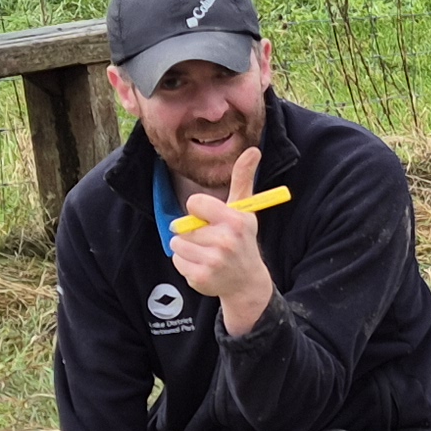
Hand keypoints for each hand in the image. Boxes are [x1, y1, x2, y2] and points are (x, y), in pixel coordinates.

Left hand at [167, 146, 275, 333]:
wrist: (246, 281)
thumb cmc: (242, 239)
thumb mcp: (244, 209)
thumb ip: (243, 178)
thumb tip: (253, 149)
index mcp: (234, 220)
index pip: (194, 203)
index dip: (199, 209)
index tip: (210, 217)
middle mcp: (225, 241)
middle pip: (183, 226)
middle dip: (193, 231)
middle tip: (211, 240)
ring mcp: (213, 262)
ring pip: (177, 244)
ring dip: (187, 248)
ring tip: (206, 253)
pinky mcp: (201, 278)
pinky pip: (177, 262)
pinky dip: (186, 264)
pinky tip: (203, 266)